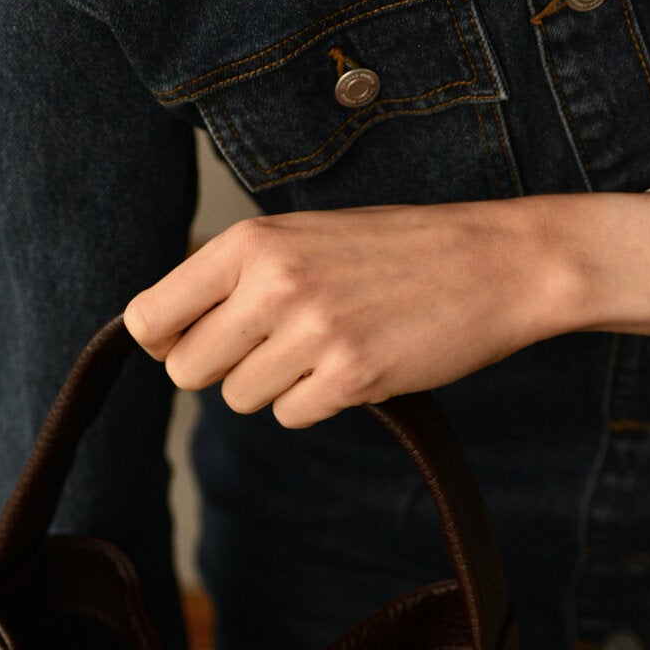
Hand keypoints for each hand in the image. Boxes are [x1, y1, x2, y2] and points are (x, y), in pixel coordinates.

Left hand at [123, 199, 569, 427]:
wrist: (497, 262)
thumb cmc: (400, 247)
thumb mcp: (304, 234)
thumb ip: (236, 274)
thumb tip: (165, 327)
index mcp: (251, 243)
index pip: (151, 315)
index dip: (165, 340)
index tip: (189, 342)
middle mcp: (273, 286)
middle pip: (188, 369)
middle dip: (222, 369)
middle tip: (273, 348)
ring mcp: (312, 333)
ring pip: (240, 398)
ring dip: (275, 385)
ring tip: (326, 346)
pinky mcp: (351, 378)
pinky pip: (291, 415)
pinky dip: (317, 402)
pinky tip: (355, 364)